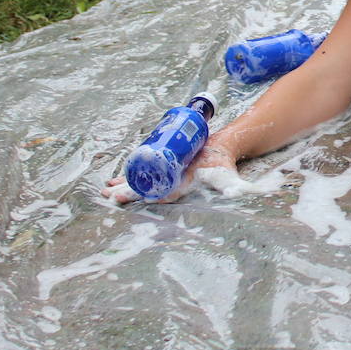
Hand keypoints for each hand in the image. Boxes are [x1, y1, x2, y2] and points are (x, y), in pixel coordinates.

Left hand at [101, 143, 237, 204]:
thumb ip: (237, 188)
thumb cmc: (221, 166)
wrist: (218, 152)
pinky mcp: (161, 170)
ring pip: (141, 184)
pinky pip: (142, 176)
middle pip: (149, 190)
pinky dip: (128, 179)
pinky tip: (113, 182)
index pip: (170, 193)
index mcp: (185, 188)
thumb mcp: (229, 178)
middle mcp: (171, 185)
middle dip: (131, 193)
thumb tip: (244, 196)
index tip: (146, 197)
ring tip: (106, 192)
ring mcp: (165, 178)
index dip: (158, 195)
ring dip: (124, 188)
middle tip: (114, 198)